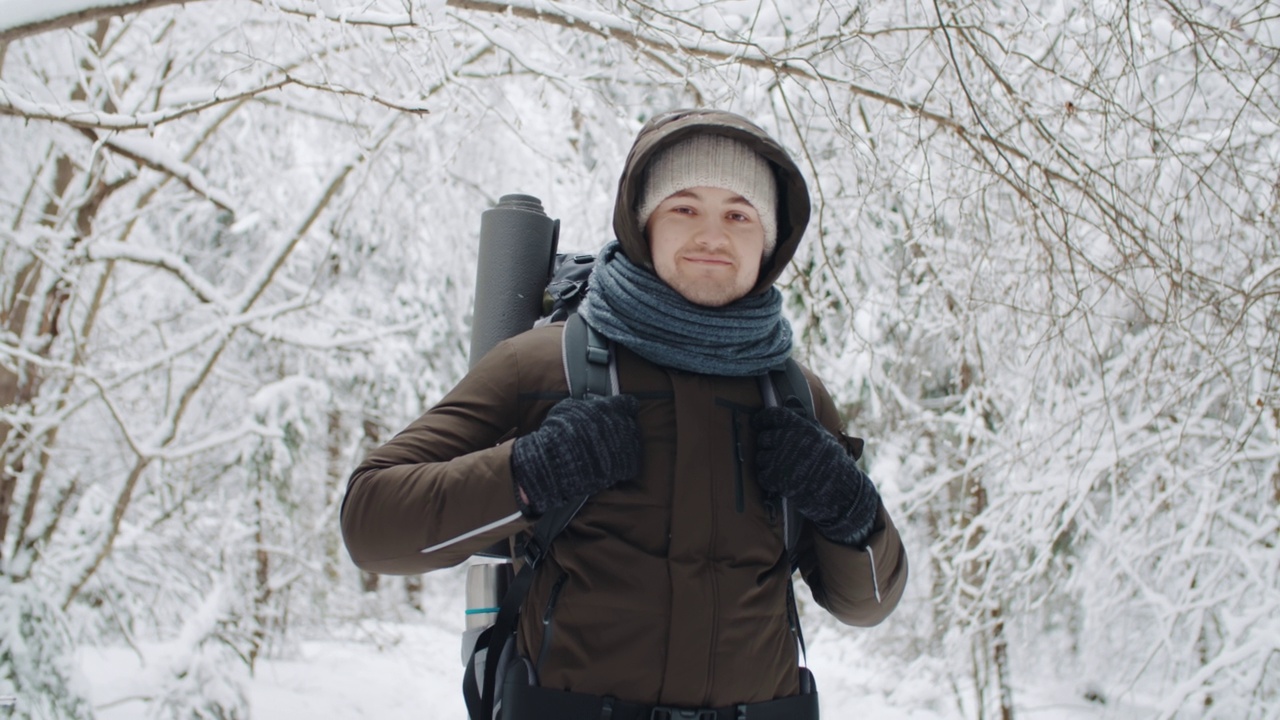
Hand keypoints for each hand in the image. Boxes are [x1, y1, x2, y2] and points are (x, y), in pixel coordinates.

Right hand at [512, 394, 641, 514]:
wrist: (558, 461)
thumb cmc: (558, 432)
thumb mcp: (567, 409)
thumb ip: (584, 406)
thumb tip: (587, 406)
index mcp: (610, 408)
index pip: (628, 403)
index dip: (624, 407)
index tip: (620, 410)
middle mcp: (622, 424)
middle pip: (631, 423)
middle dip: (622, 427)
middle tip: (610, 433)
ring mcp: (627, 445)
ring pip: (634, 442)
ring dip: (624, 445)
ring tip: (610, 450)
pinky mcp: (626, 465)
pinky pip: (631, 463)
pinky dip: (623, 464)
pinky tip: (612, 465)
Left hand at [751, 406, 879, 546]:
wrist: (841, 491)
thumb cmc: (833, 462)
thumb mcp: (822, 435)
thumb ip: (804, 420)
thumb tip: (789, 400)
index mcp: (802, 426)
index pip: (773, 415)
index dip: (762, 419)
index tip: (758, 423)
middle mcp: (790, 439)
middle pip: (764, 438)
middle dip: (767, 446)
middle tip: (776, 453)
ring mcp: (783, 459)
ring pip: (760, 457)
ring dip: (767, 464)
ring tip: (780, 469)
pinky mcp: (779, 478)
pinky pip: (762, 476)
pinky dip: (768, 480)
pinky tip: (779, 481)